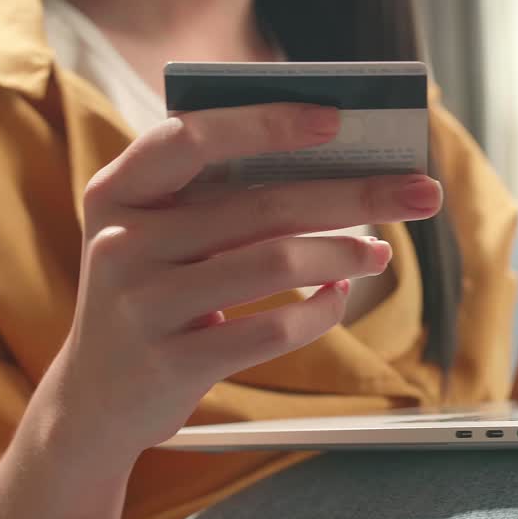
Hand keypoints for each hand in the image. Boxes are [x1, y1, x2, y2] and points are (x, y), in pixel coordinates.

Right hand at [42, 103, 443, 465]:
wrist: (96, 400)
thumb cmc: (155, 291)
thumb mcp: (161, 234)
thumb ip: (217, 195)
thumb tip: (338, 161)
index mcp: (118, 190)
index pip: (192, 137)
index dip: (265, 123)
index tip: (338, 118)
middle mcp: (123, 241)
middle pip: (262, 204)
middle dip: (355, 195)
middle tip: (421, 191)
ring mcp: (143, 305)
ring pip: (277, 262)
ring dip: (346, 255)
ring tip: (380, 254)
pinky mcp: (172, 363)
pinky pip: (273, 328)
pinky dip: (321, 312)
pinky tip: (340, 298)